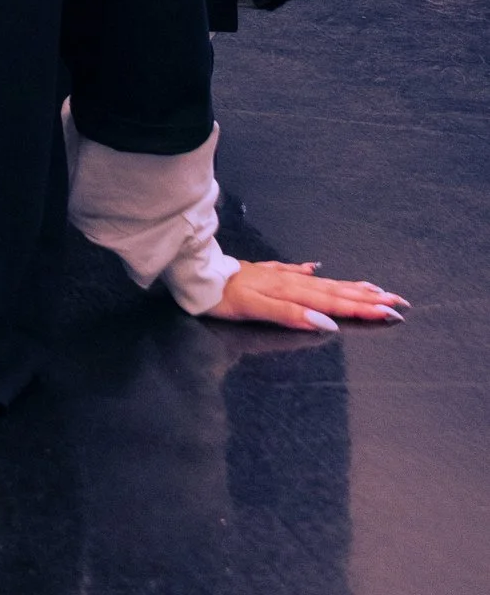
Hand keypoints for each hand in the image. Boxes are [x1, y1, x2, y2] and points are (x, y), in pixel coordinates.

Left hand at [212, 258, 406, 334]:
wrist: (196, 274)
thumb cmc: (223, 299)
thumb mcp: (255, 310)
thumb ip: (291, 315)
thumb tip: (327, 324)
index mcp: (291, 294)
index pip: (334, 304)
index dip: (363, 310)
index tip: (391, 313)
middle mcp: (290, 283)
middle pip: (335, 292)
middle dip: (368, 298)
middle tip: (398, 302)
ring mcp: (279, 276)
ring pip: (322, 283)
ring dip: (349, 287)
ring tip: (373, 289)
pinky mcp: (266, 273)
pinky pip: (297, 273)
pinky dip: (312, 274)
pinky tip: (317, 269)